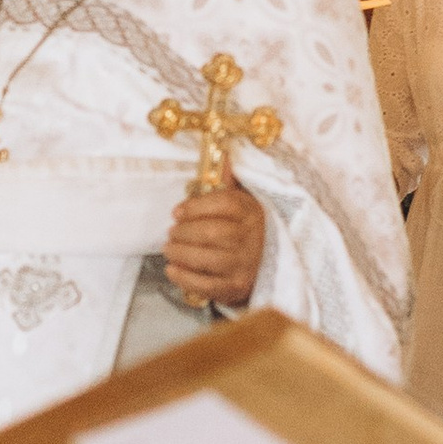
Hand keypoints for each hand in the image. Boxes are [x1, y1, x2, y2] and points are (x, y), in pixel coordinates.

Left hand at [164, 177, 267, 310]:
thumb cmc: (251, 231)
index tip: (177, 212)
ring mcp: (245, 265)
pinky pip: (206, 285)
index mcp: (253, 213)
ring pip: (207, 258)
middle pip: (211, 232)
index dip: (195, 206)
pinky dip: (184, 278)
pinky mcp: (236, 288)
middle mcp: (252, 239)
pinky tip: (172, 269)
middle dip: (184, 232)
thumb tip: (223, 156)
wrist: (273, 268)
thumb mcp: (247, 204)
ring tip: (170, 249)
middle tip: (172, 233)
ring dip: (181, 253)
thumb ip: (231, 184)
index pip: (225, 203)